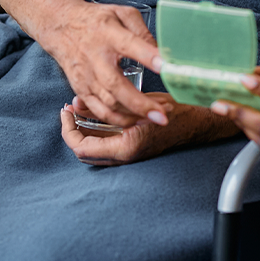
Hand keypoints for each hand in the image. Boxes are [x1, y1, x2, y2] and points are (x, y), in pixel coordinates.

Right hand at [29, 0, 168, 127]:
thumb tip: (161, 52)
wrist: (60, 27)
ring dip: (133, 115)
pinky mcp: (81, 89)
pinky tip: (135, 121)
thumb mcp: (121, 13)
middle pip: (116, 85)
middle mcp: (96, 58)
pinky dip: (117, 120)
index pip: (129, 45)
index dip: (148, 56)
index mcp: (108, 34)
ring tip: (156, 119)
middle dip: (141, 103)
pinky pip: (99, 111)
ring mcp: (86, 77)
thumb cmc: (96, 20)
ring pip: (109, 103)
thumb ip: (142, 30)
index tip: (167, 67)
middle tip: (163, 114)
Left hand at [60, 94, 181, 165]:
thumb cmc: (170, 112)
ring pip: (92, 149)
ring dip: (82, 130)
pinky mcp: (131, 149)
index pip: (81, 147)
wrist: (194, 122)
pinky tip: (93, 115)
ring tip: (77, 110)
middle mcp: (124, 156)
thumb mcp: (135, 104)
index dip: (68, 129)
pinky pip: (104, 144)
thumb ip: (107, 106)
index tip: (66, 112)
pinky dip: (94, 131)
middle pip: (83, 152)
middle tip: (68, 111)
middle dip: (71, 131)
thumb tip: (78, 104)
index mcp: (124, 148)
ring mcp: (127, 155)